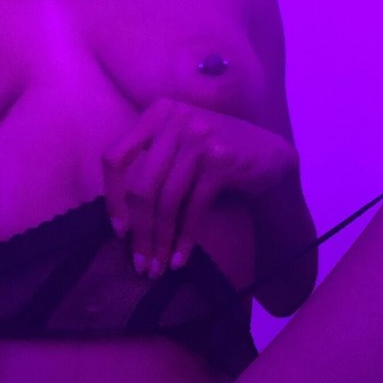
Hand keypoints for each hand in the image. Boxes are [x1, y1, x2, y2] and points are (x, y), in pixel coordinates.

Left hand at [102, 97, 298, 278]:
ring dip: (161, 242)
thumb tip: (121, 218)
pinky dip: (184, 240)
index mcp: (156, 114)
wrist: (271, 157)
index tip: (118, 231)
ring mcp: (199, 138)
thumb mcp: (178, 148)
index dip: (111, 199)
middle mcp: (175, 120)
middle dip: (140, 232)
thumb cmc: (216, 158)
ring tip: (158, 268)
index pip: (114, 158)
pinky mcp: (220, 161)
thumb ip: (149, 165)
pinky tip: (180, 260)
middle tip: (141, 264)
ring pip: (167, 202)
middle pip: (142, 188)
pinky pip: (193, 210)